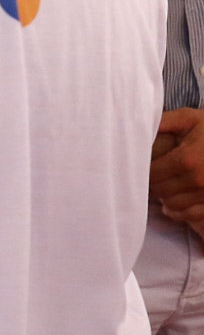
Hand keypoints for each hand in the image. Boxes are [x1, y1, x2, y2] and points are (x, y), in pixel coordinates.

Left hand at [151, 108, 203, 223]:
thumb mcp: (189, 118)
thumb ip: (164, 121)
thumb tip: (137, 122)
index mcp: (187, 159)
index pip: (152, 173)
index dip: (142, 170)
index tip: (140, 165)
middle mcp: (198, 180)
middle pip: (160, 190)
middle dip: (152, 183)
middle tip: (150, 176)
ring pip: (173, 205)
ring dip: (164, 197)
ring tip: (163, 187)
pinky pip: (191, 216)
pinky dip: (179, 212)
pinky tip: (173, 205)